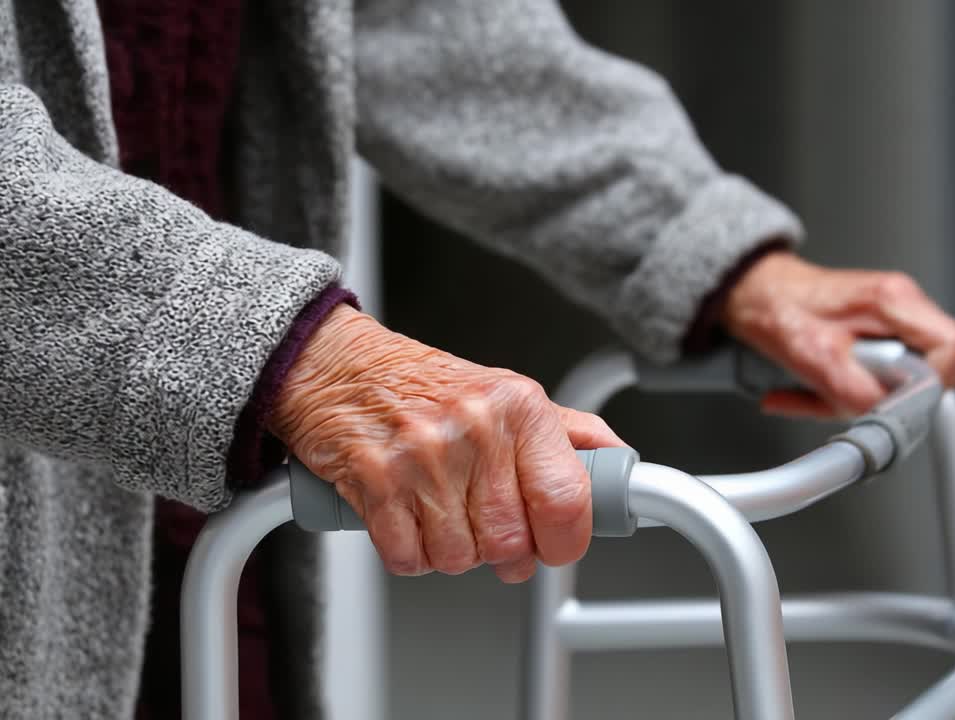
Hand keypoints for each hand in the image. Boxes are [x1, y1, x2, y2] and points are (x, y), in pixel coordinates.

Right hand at [269, 306, 624, 581]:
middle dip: (499, 549)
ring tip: (436, 510)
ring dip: (449, 550)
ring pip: (460, 557)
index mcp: (518, 406)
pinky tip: (405, 517)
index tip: (554, 543)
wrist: (335, 364)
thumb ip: (564, 432)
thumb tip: (619, 463)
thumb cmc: (418, 383)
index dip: (565, 540)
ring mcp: (423, 456)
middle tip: (482, 525)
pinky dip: (408, 553)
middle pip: (511, 541)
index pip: (567, 501)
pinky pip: (409, 558)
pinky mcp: (375, 481)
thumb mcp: (503, 391)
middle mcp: (475, 428)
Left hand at [720, 251, 954, 417]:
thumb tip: (885, 415)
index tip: (898, 401)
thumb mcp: (810, 355)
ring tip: (823, 390)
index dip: (933, 383)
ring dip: (864, 398)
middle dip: (894, 395)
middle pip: (934, 367)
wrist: (752, 294)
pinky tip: (819, 390)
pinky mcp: (878, 335)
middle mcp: (901, 304)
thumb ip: (854, 388)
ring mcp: (892, 319)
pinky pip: (883, 375)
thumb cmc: (774, 309)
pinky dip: (850, 392)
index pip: (952, 345)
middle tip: (851, 397)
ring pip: (906, 378)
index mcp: (893, 299)